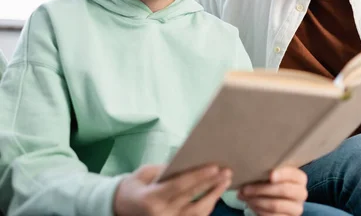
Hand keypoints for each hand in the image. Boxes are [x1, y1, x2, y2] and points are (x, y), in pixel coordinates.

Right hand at [113, 164, 231, 215]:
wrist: (122, 208)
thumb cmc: (135, 186)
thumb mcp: (145, 173)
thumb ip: (166, 169)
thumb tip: (190, 161)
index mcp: (151, 198)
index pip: (179, 186)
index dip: (198, 176)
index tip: (214, 167)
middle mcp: (161, 214)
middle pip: (192, 198)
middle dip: (211, 184)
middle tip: (227, 171)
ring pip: (198, 211)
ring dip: (214, 195)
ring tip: (226, 181)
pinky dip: (208, 207)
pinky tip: (216, 194)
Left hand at [238, 166, 307, 215]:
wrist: (276, 200)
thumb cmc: (272, 183)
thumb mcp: (273, 175)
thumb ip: (268, 171)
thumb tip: (251, 167)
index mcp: (300, 178)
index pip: (293, 175)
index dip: (282, 174)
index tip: (270, 175)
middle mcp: (301, 193)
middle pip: (283, 190)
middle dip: (261, 189)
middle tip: (245, 188)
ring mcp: (296, 208)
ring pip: (275, 205)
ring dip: (256, 201)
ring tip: (244, 196)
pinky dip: (258, 210)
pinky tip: (250, 204)